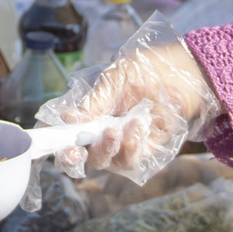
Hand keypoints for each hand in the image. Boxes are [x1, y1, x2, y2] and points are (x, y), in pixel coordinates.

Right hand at [36, 28, 221, 183]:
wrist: (188, 76)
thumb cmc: (151, 70)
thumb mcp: (117, 78)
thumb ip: (94, 102)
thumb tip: (67, 119)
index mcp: (90, 110)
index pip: (63, 129)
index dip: (51, 137)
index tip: (43, 138)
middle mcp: (101, 131)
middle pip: (78, 155)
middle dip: (71, 156)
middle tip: (74, 148)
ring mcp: (122, 144)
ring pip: (101, 161)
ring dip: (106, 147)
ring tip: (118, 127)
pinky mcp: (143, 152)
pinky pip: (128, 160)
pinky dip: (129, 146)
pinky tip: (137, 126)